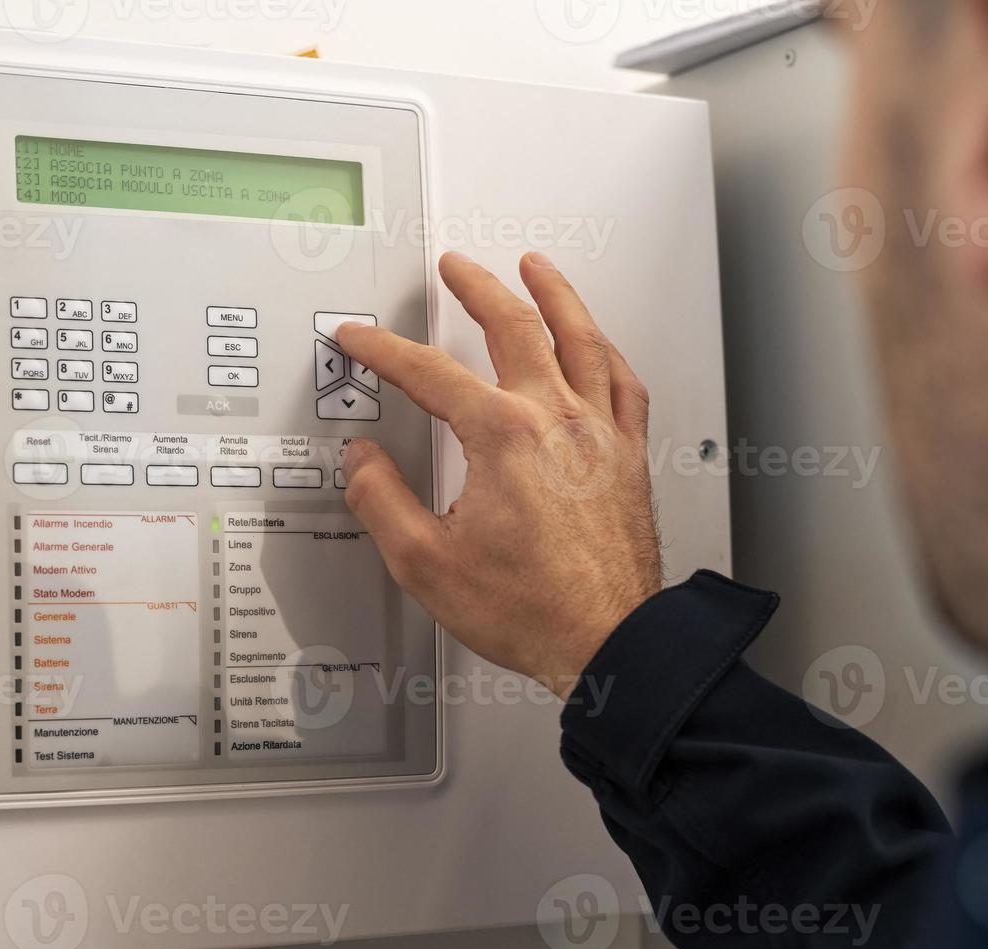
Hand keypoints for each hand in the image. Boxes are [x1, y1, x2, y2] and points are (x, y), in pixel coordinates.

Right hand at [335, 251, 663, 698]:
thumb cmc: (531, 609)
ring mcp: (600, 433)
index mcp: (502, 437)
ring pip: (580, 338)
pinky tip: (599, 344)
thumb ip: (383, 501)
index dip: (384, 350)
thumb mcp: (426, 562)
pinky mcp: (627, 457)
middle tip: (456, 267)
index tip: (360, 339)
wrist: (607, 641)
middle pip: (515, 326)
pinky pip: (623, 383)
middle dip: (477, 288)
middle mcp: (556, 420)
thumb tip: (363, 460)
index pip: (429, 374)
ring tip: (536, 268)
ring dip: (554, 295)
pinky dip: (606, 352)